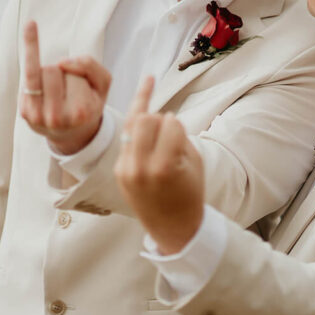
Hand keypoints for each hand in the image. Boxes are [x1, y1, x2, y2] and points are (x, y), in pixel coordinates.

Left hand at [20, 21, 111, 154]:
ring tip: (55, 88)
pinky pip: (26, 75)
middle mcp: (57, 118)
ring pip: (38, 70)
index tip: (79, 78)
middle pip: (52, 70)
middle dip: (61, 71)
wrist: (73, 134)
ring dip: (47, 72)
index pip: (73, 73)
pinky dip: (30, 50)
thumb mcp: (103, 85)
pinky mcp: (24, 113)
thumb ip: (90, 66)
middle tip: (67, 88)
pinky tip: (31, 26)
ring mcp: (37, 117)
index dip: (77, 71)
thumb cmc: (89, 104)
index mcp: (81, 112)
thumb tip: (62, 62)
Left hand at [114, 77, 204, 254]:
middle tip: (168, 132)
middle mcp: (141, 167)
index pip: (170, 124)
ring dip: (146, 116)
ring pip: (132, 123)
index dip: (177, 125)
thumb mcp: (194, 162)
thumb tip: (165, 116)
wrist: (173, 227)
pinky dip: (136, 120)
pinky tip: (145, 87)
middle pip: (147, 119)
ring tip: (152, 94)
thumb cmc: (190, 193)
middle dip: (160, 119)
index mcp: (164, 167)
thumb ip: (180, 136)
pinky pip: (126, 136)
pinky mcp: (120, 169)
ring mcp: (126, 168)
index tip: (180, 135)